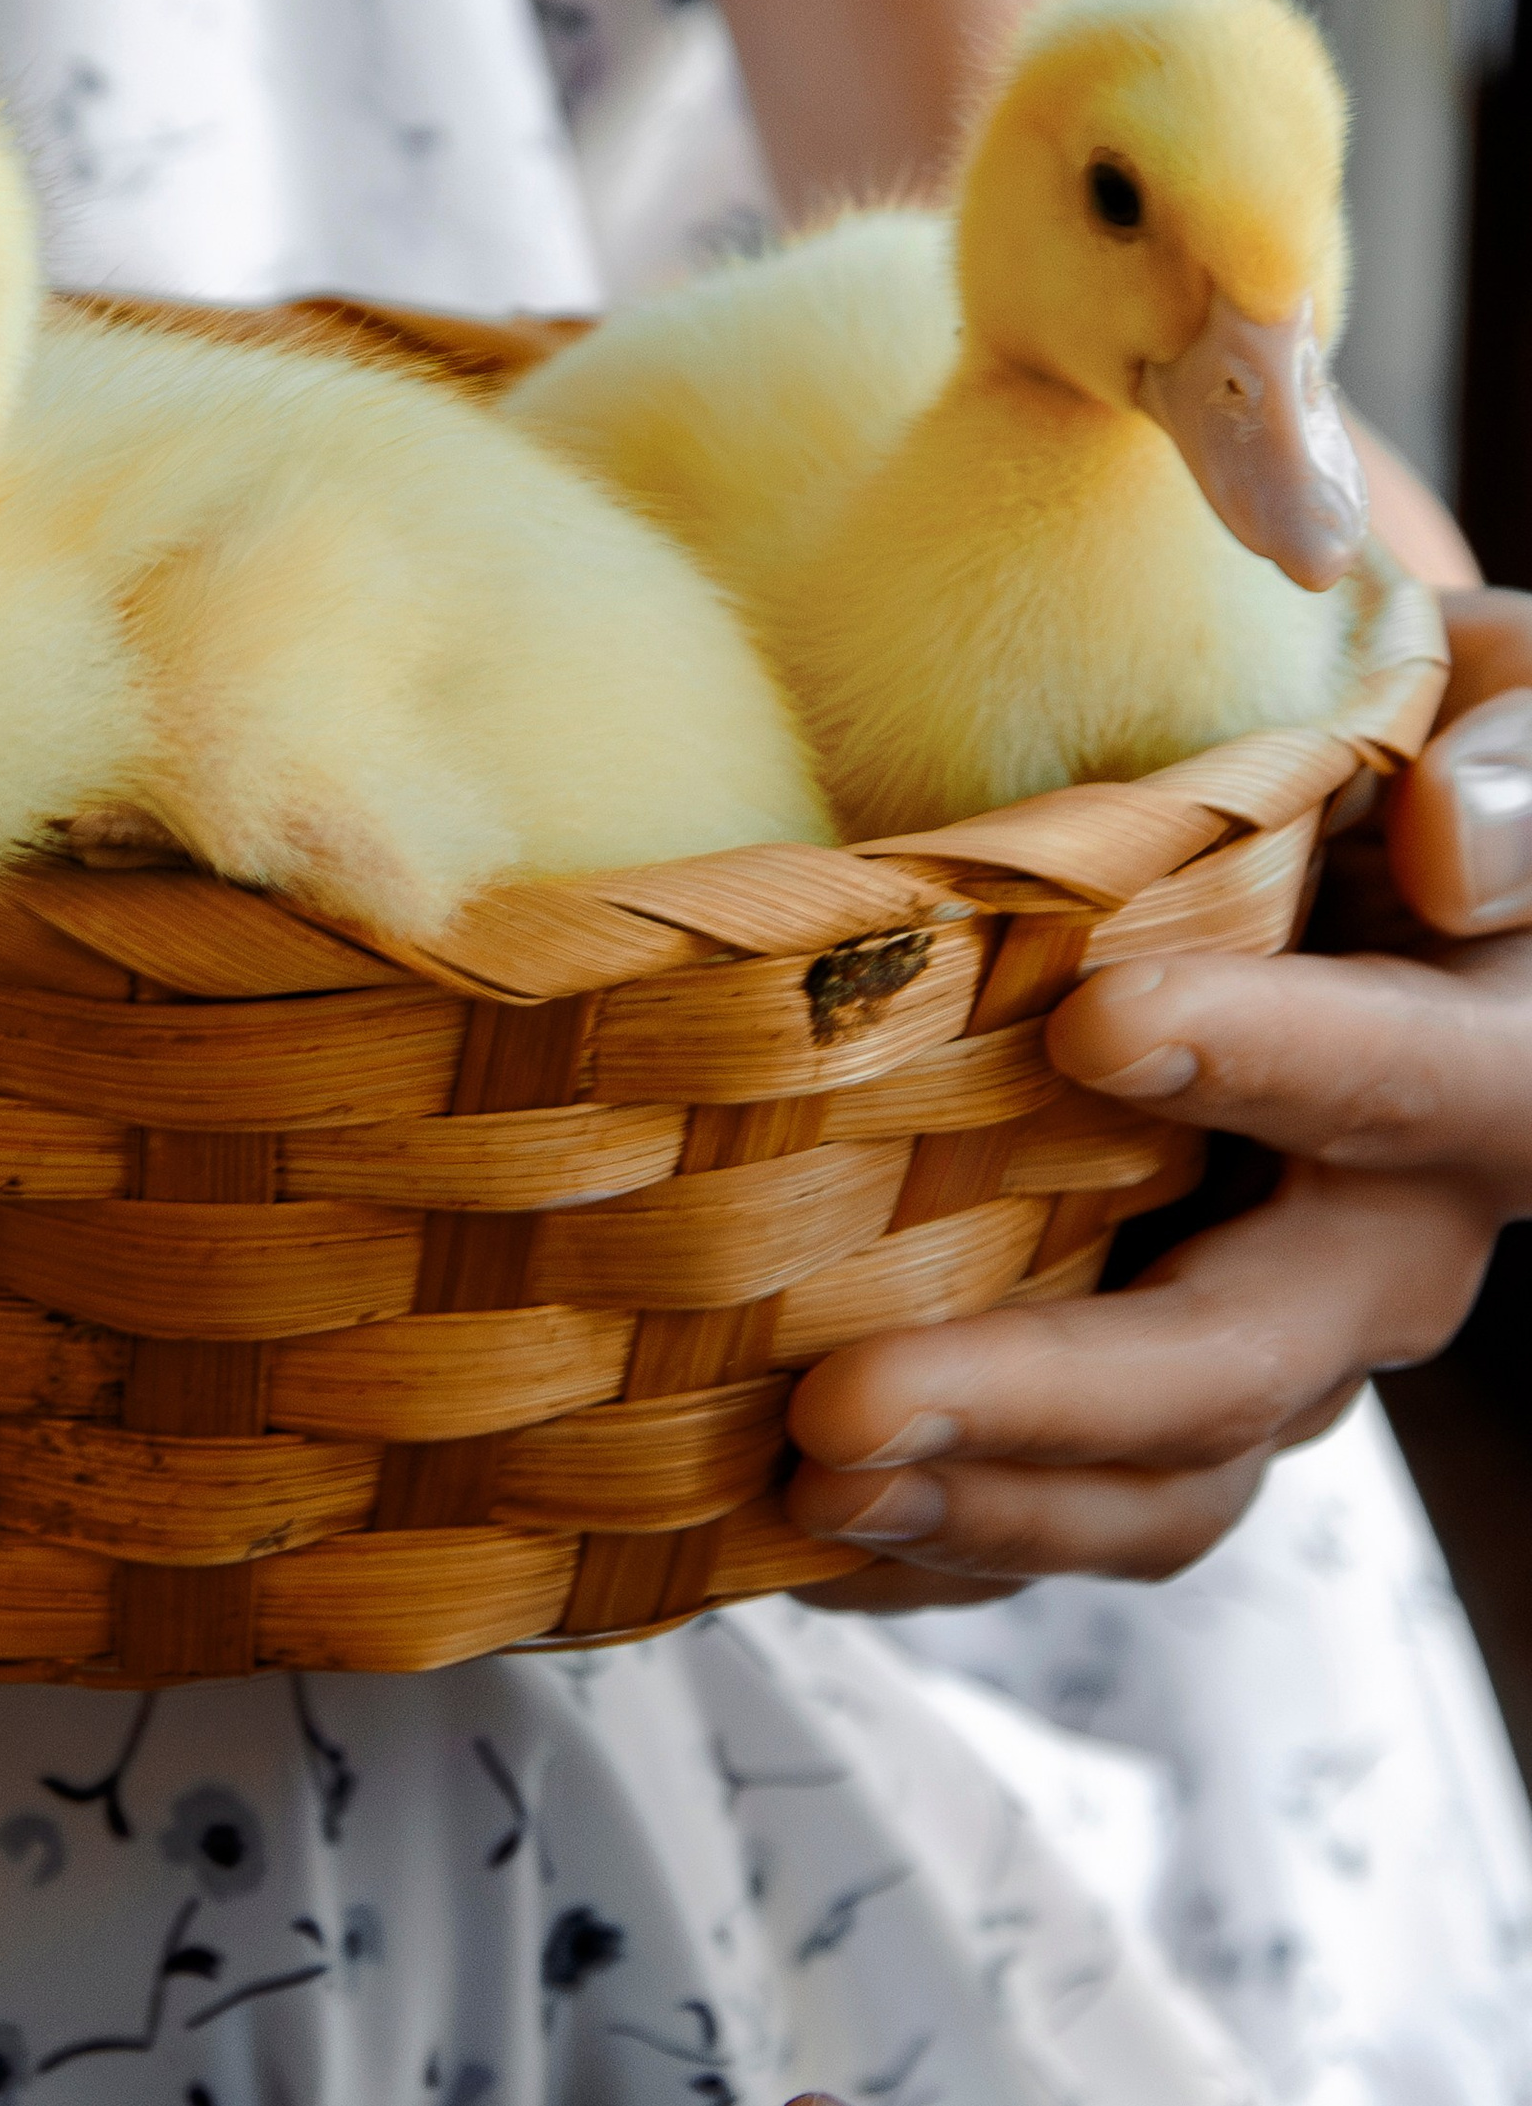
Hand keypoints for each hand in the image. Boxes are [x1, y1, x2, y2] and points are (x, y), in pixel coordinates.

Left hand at [785, 589, 1531, 1594]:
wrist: (1419, 859)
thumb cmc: (1452, 760)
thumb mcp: (1522, 715)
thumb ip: (1513, 767)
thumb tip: (1445, 839)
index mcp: (1495, 1064)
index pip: (1412, 1081)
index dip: (1268, 1058)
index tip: (1093, 1021)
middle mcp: (1391, 1238)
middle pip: (1238, 1360)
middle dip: (1039, 1398)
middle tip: (841, 1402)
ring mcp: (1283, 1330)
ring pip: (1160, 1478)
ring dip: (974, 1500)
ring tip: (796, 1486)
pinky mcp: (1178, 1373)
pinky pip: (1081, 1503)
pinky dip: (946, 1537)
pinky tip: (794, 1535)